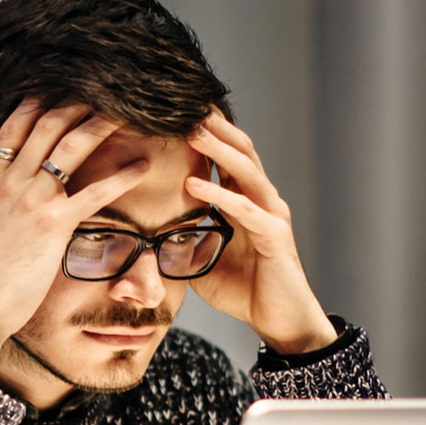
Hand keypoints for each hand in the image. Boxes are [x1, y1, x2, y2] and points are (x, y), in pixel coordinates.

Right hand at [0, 100, 150, 380]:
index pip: (12, 129)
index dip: (36, 104)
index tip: (56, 88)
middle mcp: (9, 183)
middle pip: (46, 127)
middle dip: (75, 103)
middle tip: (101, 89)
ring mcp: (32, 201)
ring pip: (71, 148)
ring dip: (100, 125)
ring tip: (127, 112)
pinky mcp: (53, 225)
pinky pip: (95, 193)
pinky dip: (121, 177)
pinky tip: (142, 168)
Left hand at [184, 110, 337, 353]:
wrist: (280, 321)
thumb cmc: (245, 290)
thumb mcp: (202, 259)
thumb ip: (183, 239)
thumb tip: (146, 232)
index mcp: (245, 201)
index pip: (227, 157)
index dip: (206, 135)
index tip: (176, 113)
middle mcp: (262, 201)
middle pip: (240, 151)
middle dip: (214, 127)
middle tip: (185, 103)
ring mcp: (271, 215)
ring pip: (246, 170)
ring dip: (217, 148)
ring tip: (191, 130)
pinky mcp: (275, 237)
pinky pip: (245, 209)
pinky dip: (219, 194)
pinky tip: (193, 184)